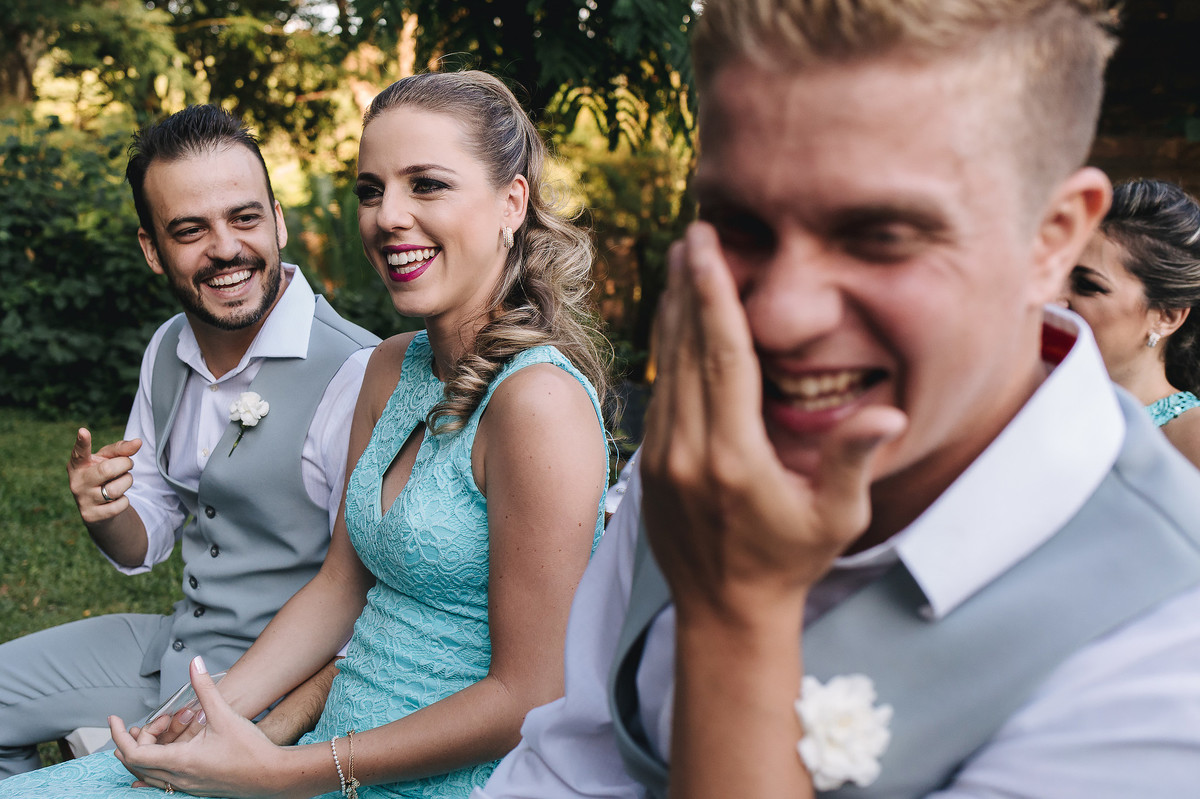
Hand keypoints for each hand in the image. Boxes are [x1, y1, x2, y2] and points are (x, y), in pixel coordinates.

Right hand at [67, 428, 140, 522]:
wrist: (99, 508)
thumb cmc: (104, 476)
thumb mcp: (110, 460)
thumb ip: (122, 449)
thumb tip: (138, 442)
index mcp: (78, 464)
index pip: (79, 452)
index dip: (81, 442)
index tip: (83, 431)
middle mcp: (76, 481)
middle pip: (107, 470)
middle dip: (125, 465)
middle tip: (127, 465)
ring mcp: (82, 499)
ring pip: (115, 489)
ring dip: (127, 483)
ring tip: (122, 482)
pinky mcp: (91, 515)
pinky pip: (119, 505)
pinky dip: (124, 501)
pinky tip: (117, 499)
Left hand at [111, 657, 287, 797]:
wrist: (272, 776)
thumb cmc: (250, 749)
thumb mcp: (225, 715)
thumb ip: (204, 688)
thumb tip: (194, 663)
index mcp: (180, 761)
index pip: (134, 752)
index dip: (120, 734)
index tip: (115, 718)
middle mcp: (177, 778)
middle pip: (136, 763)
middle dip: (136, 738)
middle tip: (157, 720)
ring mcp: (185, 786)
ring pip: (147, 775)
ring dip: (144, 752)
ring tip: (157, 732)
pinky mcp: (194, 788)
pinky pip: (160, 782)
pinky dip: (152, 768)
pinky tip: (157, 762)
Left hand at [640, 222, 905, 621]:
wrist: (726, 610)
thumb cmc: (790, 561)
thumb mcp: (835, 518)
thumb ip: (854, 461)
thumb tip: (892, 415)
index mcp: (733, 457)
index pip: (724, 359)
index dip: (714, 297)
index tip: (705, 248)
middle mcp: (688, 451)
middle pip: (686, 350)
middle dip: (690, 287)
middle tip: (693, 233)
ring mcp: (662, 457)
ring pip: (667, 366)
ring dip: (674, 311)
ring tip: (681, 261)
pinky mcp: (650, 463)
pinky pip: (660, 391)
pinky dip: (668, 348)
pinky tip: (676, 318)